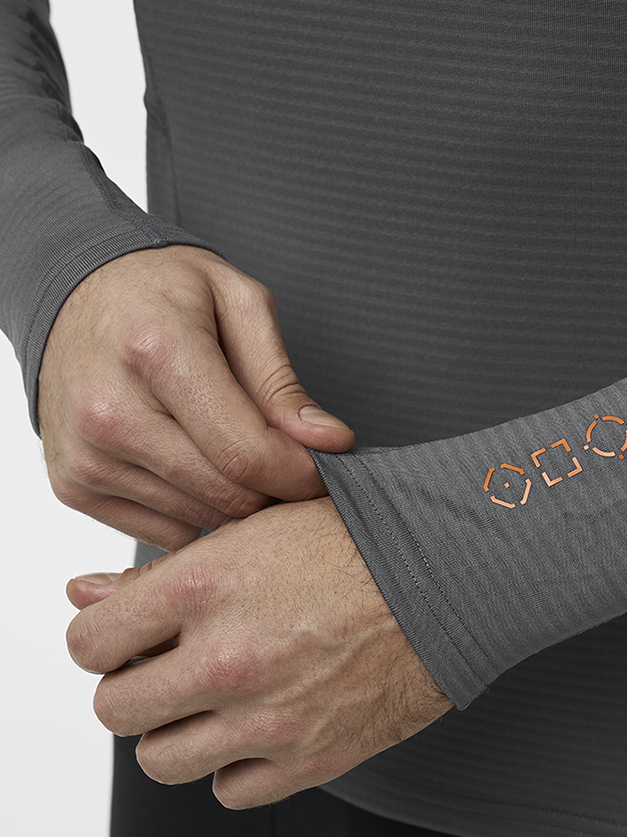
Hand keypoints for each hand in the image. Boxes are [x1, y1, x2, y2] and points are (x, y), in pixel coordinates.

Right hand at [39, 246, 354, 550]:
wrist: (77, 297)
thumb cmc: (163, 293)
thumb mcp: (239, 304)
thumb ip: (282, 381)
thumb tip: (330, 443)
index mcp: (156, 352)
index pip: (245, 453)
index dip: (300, 473)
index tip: (325, 465)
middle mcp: (110, 411)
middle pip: (227, 495)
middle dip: (275, 489)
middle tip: (287, 459)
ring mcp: (86, 455)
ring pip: (201, 521)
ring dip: (236, 501)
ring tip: (237, 453)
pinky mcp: (75, 485)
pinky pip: (166, 533)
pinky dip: (196, 512)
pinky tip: (197, 467)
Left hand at [65, 498, 452, 808]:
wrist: (448, 573)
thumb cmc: (355, 541)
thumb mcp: (253, 530)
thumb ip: (160, 570)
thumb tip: (82, 592)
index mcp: (206, 584)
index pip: (90, 642)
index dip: (101, 640)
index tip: (124, 639)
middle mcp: (228, 656)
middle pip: (116, 709)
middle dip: (133, 688)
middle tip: (169, 667)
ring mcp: (268, 716)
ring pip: (161, 760)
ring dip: (176, 731)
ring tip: (212, 699)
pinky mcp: (310, 757)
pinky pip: (229, 790)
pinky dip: (233, 764)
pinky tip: (257, 724)